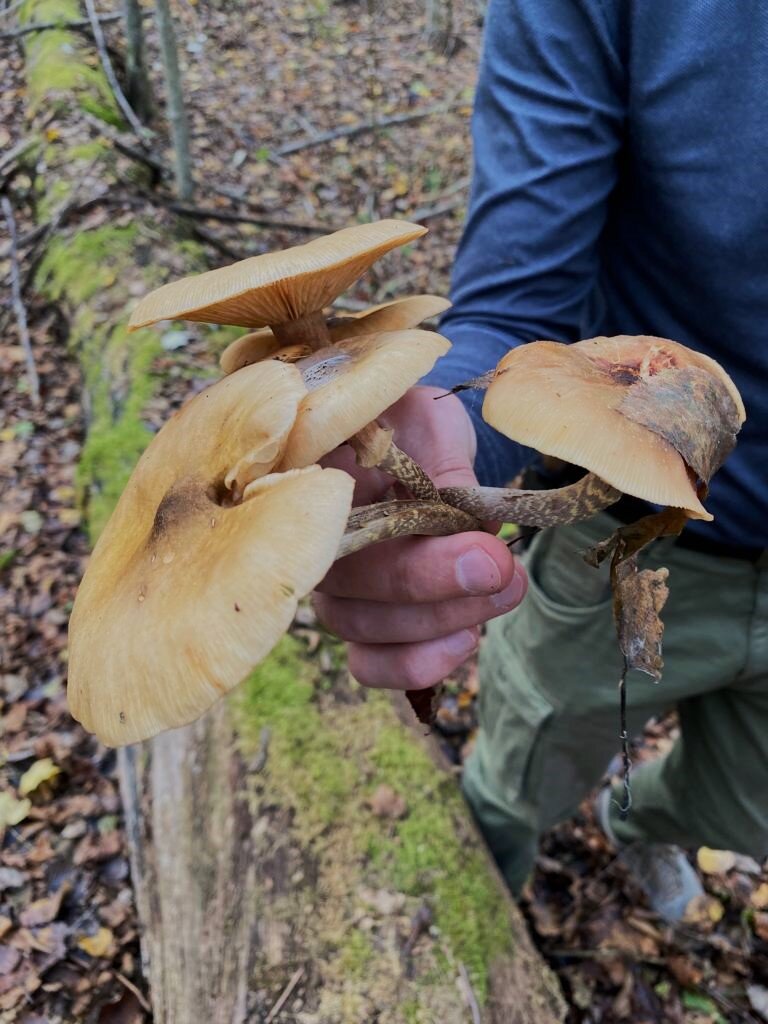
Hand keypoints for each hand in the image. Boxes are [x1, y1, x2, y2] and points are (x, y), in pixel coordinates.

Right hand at [314, 386, 526, 689]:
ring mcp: (330, 586)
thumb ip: (443, 467)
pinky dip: (416, 663)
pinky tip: (466, 638)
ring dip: (438, 623)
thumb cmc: (409, 420)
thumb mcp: (429, 420)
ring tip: (506, 588)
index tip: (481, 549)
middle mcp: (306, 542)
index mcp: (308, 482)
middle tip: (500, 565)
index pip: (328, 528)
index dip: (392, 547)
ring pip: (362, 631)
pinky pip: (370, 662)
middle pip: (345, 590)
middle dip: (431, 586)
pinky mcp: (362, 620)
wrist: (408, 439)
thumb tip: (466, 527)